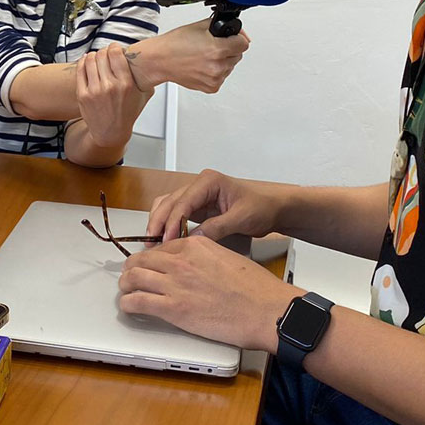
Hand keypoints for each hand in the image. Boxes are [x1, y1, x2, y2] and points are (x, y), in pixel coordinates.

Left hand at [76, 46, 150, 150]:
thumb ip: (146, 77)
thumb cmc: (127, 113)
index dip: (114, 47)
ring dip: (93, 56)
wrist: (111, 132)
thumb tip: (150, 60)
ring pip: (90, 60)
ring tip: (97, 58)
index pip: (116, 54)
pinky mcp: (83, 95)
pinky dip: (83, 63)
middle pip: (102, 55)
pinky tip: (87, 63)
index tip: (115, 48)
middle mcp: (110, 87)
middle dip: (104, 52)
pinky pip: (80, 70)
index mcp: (126, 84)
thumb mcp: (143, 95)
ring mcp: (95, 91)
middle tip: (106, 55)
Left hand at [118, 236, 290, 350]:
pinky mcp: (173, 308)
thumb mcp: (228, 258)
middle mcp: (181, 260)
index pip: (160, 247)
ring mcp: (175, 283)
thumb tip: (195, 267)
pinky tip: (129, 307)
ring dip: (126, 285)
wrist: (266, 310)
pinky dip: (128, 304)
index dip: (151, 258)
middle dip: (132, 268)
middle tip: (131, 277)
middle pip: (141, 259)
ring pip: (132, 277)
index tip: (148, 265)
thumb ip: (205, 258)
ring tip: (126, 291)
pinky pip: (137, 302)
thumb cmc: (256, 289)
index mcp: (196, 245)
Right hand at [127, 20, 248, 93]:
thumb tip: (241, 34)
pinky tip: (202, 66)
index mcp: (217, 49)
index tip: (231, 38)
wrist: (161, 60)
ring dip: (222, 61)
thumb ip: (223, 27)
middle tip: (212, 47)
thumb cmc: (175, 44)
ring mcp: (215, 78)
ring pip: (230, 67)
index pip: (244, 44)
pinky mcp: (211, 87)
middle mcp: (218, 66)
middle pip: (238, 55)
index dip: (237, 38)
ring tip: (204, 56)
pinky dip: (215, 72)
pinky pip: (222, 77)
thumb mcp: (201, 26)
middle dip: (228, 50)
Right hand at [145, 169, 280, 241]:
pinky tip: (163, 239)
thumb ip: (217, 227)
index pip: (183, 201)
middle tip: (152, 244)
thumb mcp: (241, 218)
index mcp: (208, 181)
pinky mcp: (196, 207)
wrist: (272, 208)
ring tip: (153, 243)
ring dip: (159, 223)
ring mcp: (195, 195)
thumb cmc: (261, 206)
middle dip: (159, 223)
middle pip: (169, 202)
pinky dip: (166, 225)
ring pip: (167, 206)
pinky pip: (174, 213)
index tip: (167, 239)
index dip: (172, 221)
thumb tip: (193, 239)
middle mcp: (198, 185)